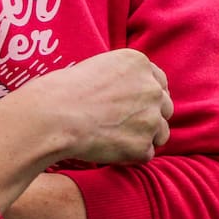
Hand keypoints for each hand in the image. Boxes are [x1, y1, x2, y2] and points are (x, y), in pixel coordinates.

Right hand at [8, 48, 172, 165]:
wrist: (53, 115)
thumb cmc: (64, 91)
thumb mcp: (97, 67)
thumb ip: (123, 77)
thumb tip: (130, 95)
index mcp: (139, 63)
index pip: (159, 82)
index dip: (146, 96)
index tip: (133, 105)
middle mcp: (151, 88)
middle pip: (165, 107)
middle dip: (149, 116)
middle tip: (122, 124)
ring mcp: (151, 118)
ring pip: (160, 132)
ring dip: (143, 137)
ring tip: (114, 137)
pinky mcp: (143, 146)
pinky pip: (145, 153)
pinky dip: (130, 155)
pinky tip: (107, 148)